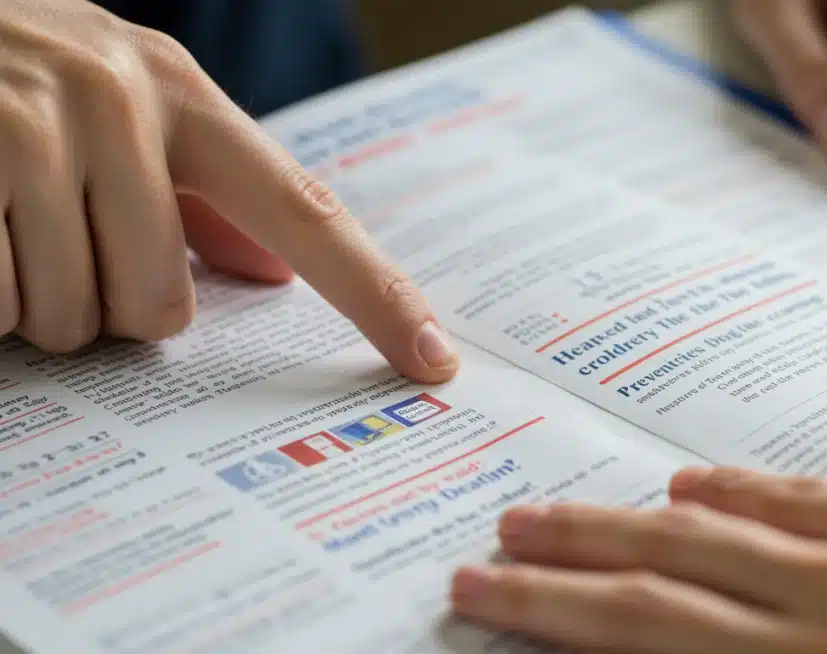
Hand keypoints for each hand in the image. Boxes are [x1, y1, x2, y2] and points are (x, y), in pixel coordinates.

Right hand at [0, 0, 458, 381]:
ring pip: (70, 319)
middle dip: (110, 309)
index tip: (436, 360)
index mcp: (183, 95)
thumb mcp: (126, 106)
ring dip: (35, 304)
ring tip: (8, 226)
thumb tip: (275, 272)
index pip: (305, 212)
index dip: (377, 295)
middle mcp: (119, 101)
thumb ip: (201, 194)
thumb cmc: (19, 75)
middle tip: (65, 245)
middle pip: (161, 309)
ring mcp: (26, 127)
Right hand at [450, 467, 826, 652]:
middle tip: (501, 535)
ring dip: (642, 516)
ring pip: (738, 522)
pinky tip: (702, 486)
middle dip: (573, 553)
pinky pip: (824, 496)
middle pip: (674, 566)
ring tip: (569, 510)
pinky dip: (749, 491)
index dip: (554, 609)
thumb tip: (677, 652)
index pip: (652, 627)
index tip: (483, 590)